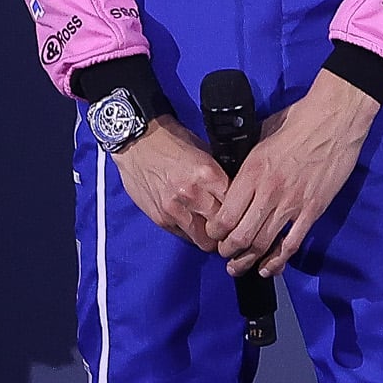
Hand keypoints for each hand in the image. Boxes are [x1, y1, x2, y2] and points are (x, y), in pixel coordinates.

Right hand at [112, 118, 230, 247]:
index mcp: (208, 175)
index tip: (246, 214)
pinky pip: (183, 235)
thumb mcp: (205, 152)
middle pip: (222, 226)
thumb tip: (238, 192)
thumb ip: (220, 175)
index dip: (243, 211)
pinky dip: (192, 234)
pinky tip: (196, 226)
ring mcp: (174, 209)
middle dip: (229, 229)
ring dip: (211, 238)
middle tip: (233, 228)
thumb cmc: (172, 143)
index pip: (236, 204)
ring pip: (203, 239)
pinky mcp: (160, 218)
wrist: (137, 143)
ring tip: (216, 233)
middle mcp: (192, 195)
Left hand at [203, 72, 380, 278]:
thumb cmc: (297, 121)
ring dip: (248, 261)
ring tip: (239, 268)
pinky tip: (268, 269)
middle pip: (240, 236)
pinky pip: (293, 242)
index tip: (214, 235)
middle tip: (225, 254)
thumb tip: (234, 177)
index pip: (224, 217)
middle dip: (227, 252)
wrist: (335, 119)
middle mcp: (268, 193)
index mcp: (251, 174)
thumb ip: (245, 163)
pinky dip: (279, 260)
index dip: (214, 233)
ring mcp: (292, 203)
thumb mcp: (259, 137)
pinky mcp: (313, 208)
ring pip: (263, 243)